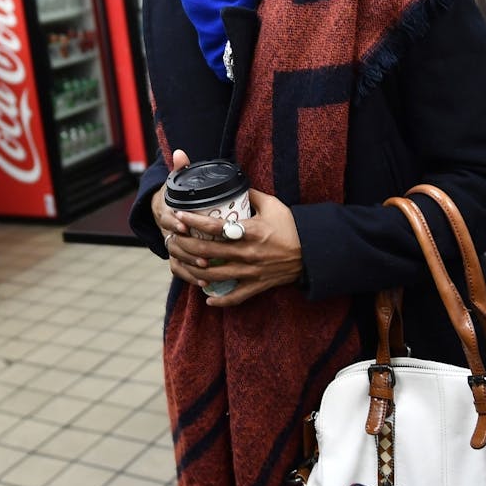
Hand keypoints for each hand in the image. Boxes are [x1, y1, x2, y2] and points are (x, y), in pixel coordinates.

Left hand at [166, 187, 303, 305]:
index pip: (214, 226)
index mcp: (249, 231)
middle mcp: (247, 253)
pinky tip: (207, 298)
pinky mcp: (257, 285)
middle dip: (185, 245)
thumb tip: (234, 185)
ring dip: (194, 270)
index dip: (193, 221)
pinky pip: (236, 297)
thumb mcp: (273, 205)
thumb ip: (251, 195)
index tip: (179, 215)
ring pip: (214, 275)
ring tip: (182, 263)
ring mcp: (250, 272)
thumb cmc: (292, 226)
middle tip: (173, 239)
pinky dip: (220, 300)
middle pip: (207, 252)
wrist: (312, 251)